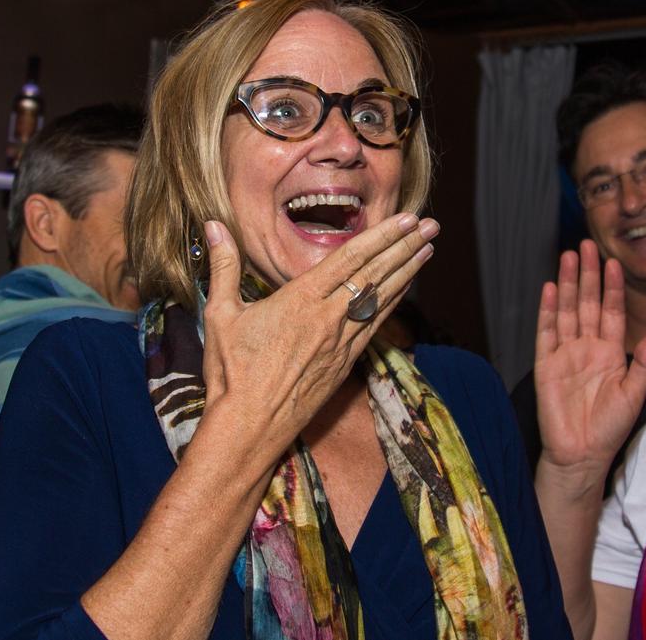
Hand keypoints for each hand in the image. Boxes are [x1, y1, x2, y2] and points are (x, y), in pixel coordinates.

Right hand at [198, 214, 437, 457]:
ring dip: (407, 271)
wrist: (250, 426)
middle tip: (432, 225)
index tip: (405, 219)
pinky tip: (406, 288)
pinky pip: (375, 325)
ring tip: (429, 248)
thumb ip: (224, 266)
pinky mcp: (345, 363)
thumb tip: (213, 225)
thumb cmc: (232, 372)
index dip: (381, 236)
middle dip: (405, 246)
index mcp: (300, 300)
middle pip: (375, 274)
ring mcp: (341, 342)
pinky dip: (393, 302)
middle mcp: (328, 318)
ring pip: (382, 299)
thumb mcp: (221, 314)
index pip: (350, 259)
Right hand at [535, 240, 645, 471]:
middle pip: (587, 303)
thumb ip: (644, 363)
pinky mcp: (546, 364)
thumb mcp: (635, 394)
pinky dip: (548, 310)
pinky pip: (546, 332)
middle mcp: (587, 347)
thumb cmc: (610, 428)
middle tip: (587, 245)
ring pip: (567, 310)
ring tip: (568, 256)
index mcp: (611, 353)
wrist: (582, 454)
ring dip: (568, 283)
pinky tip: (551, 288)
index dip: (613, 287)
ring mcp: (565, 354)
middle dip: (588, 274)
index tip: (615, 262)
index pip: (612, 311)